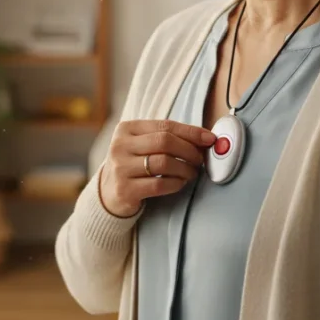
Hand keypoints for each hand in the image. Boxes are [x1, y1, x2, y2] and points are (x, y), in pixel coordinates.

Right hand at [99, 119, 216, 217]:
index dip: (191, 132)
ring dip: (185, 168)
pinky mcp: (124, 190)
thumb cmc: (134, 165)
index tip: (209, 139)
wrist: (109, 193)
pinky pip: (159, 185)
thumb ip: (168, 138)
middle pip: (164, 141)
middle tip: (200, 159)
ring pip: (163, 163)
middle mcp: (120, 146)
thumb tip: (205, 138)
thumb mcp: (143, 145)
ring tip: (192, 172)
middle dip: (189, 150)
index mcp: (126, 129)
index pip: (165, 125)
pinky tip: (180, 183)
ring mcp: (120, 168)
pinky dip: (176, 183)